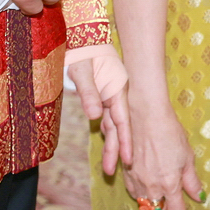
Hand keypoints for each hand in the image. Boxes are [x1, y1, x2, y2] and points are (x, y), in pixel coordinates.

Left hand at [67, 44, 131, 175]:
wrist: (81, 37)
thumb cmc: (82, 52)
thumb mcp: (82, 71)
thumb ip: (89, 92)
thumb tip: (95, 115)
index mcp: (117, 89)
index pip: (123, 121)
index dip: (125, 141)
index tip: (128, 159)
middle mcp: (116, 95)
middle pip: (119, 128)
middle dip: (117, 150)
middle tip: (114, 172)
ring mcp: (109, 97)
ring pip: (112, 126)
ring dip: (112, 146)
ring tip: (110, 168)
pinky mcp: (101, 97)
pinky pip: (107, 120)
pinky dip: (108, 135)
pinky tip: (108, 147)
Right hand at [123, 100, 201, 209]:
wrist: (145, 115)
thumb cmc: (170, 133)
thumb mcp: (187, 157)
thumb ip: (191, 180)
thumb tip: (199, 197)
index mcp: (169, 184)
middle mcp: (151, 187)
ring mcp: (136, 180)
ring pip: (144, 205)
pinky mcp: (125, 172)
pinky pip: (133, 193)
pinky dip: (141, 198)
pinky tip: (145, 195)